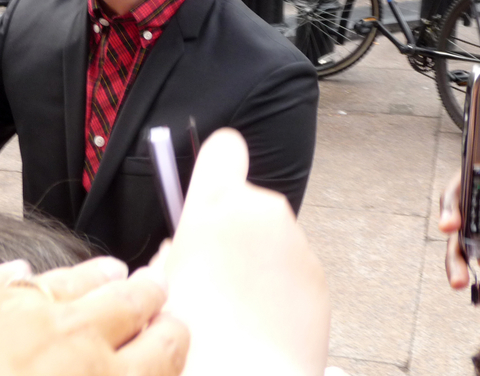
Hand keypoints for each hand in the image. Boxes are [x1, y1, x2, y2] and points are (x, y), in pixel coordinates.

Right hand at [160, 128, 329, 375]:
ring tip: (237, 307)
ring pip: (271, 239)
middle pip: (247, 202)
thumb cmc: (195, 331)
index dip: (218, 163)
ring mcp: (295, 242)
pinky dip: (280, 287)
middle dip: (234, 228)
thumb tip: (182, 253)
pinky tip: (261, 322)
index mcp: (215, 204)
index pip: (224, 148)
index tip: (211, 186)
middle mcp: (261, 211)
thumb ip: (175, 251)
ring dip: (257, 260)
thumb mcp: (162, 282)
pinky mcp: (318, 275)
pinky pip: (292, 270)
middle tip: (214, 272)